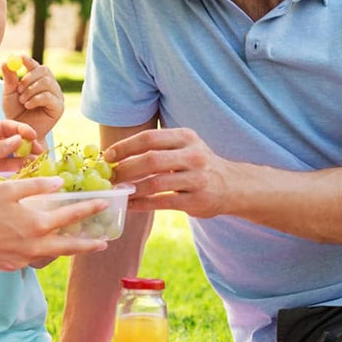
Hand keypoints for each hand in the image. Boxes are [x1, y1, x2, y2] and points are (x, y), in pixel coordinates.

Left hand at [0, 120, 44, 206]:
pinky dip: (18, 176)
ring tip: (38, 165)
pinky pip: (6, 176)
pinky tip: (28, 176)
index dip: (20, 130)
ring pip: (11, 161)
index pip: (4, 128)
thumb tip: (19, 140)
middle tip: (40, 152)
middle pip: (12, 144)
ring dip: (25, 162)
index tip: (33, 136)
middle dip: (27, 147)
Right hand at [0, 177, 109, 269]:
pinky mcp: (14, 265)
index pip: (72, 215)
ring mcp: (25, 258)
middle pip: (71, 246)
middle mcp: (36, 245)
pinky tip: (43, 245)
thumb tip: (60, 183)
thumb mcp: (8, 190)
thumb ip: (37, 186)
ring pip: (53, 253)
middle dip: (90, 244)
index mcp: (38, 224)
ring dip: (67, 248)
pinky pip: (34, 257)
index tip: (105, 204)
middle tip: (104, 242)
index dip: (90, 208)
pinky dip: (43, 251)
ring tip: (78, 244)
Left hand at [1, 56, 64, 136]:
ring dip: (30, 91)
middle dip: (29, 77)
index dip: (28, 60)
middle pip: (45, 70)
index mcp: (38, 80)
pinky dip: (35, 100)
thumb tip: (5, 62)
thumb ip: (9, 78)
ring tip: (23, 101)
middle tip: (18, 88)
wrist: (21, 131)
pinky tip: (28, 106)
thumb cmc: (15, 112)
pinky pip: (48, 96)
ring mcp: (57, 96)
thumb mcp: (9, 93)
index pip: (36, 65)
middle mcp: (50, 86)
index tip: (19, 57)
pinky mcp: (59, 107)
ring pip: (46, 82)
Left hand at [104, 127, 230, 217]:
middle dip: (125, 169)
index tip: (108, 156)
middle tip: (110, 177)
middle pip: (151, 160)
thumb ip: (158, 147)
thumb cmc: (199, 165)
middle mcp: (194, 156)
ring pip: (155, 183)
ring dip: (131, 189)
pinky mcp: (197, 200)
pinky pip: (162, 202)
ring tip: (117, 192)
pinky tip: (130, 204)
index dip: (125, 147)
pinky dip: (142, 204)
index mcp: (187, 138)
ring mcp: (197, 179)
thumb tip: (115, 154)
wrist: (233, 186)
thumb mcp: (185, 147)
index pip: (149, 138)